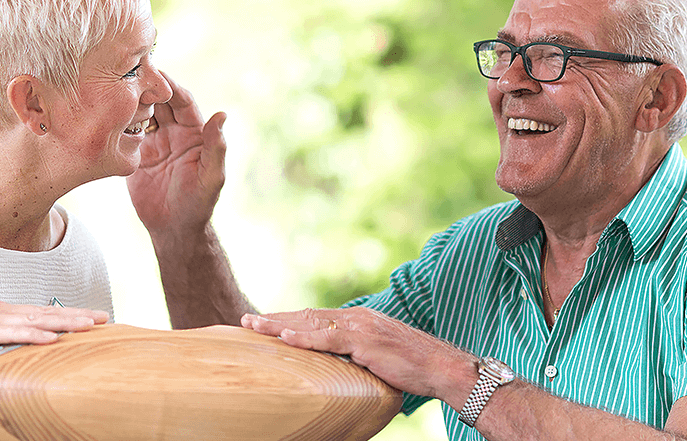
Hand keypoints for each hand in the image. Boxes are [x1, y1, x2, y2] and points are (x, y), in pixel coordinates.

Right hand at [0, 301, 108, 379]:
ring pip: (35, 320)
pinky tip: (52, 339)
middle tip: (104, 318)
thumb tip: (34, 351)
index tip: (97, 318)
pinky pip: (11, 334)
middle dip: (77, 315)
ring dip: (64, 323)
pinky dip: (33, 336)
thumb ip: (9, 343)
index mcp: (4, 312)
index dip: (72, 314)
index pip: (45, 312)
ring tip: (88, 327)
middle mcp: (1, 311)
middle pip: (47, 312)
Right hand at [127, 72, 225, 237]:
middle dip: (146, 86)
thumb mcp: (211, 177)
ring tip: (112, 87)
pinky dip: (116, 121)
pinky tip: (103, 111)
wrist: (174, 229)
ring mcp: (153, 142)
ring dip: (129, 101)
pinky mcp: (135, 155)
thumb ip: (216, 147)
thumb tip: (222, 115)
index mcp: (194, 133)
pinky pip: (125, 132)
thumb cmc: (199, 204)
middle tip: (128, 72)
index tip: (156, 73)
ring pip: (141, 113)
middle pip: (159, 101)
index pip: (182, 101)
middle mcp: (174, 133)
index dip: (170, 86)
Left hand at [241, 307, 476, 400]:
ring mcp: (359, 327)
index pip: (315, 318)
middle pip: (306, 316)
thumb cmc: (414, 367)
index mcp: (358, 320)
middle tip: (246, 322)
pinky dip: (305, 337)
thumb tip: (339, 370)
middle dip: (274, 319)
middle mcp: (356, 318)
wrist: (441, 366)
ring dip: (278, 324)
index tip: (265, 324)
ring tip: (253, 326)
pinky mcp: (365, 342)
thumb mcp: (379, 358)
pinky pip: (328, 339)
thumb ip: (357, 357)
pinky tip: (285, 337)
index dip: (289, 320)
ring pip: (310, 323)